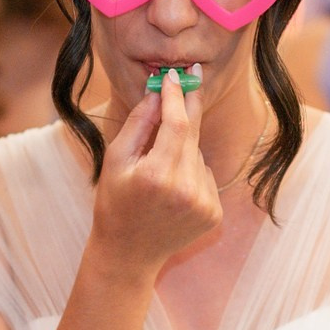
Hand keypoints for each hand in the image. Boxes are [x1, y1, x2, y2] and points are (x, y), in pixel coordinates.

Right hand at [90, 74, 222, 279]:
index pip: (176, 123)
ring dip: (182, 150)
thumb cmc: (114, 204)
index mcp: (157, 176)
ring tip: (158, 174)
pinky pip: (205, 175)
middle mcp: (186, 190)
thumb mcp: (115, 160)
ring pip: (197, 155)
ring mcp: (204, 204)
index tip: (176, 74)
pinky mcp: (214, 214)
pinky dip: (191, 173)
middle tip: (190, 78)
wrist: (128, 255)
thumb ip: (139, 123)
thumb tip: (159, 92)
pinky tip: (172, 191)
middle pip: (192, 134)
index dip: (178, 95)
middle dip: (188, 107)